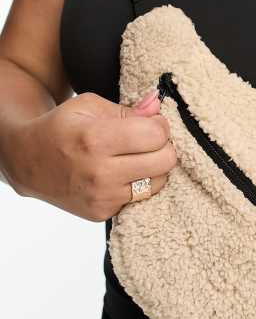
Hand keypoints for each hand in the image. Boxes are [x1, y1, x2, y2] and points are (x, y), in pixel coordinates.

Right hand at [8, 89, 176, 221]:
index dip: (160, 125)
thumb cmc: (61, 128)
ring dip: (154, 168)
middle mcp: (99, 172)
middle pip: (164, 161)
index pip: (156, 135)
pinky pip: (141, 199)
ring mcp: (101, 197)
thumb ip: (128, 109)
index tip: (152, 123)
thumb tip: (157, 105)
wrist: (28, 162)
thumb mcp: (88, 106)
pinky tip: (123, 174)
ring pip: (158, 183)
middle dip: (163, 147)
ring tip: (136, 157)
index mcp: (95, 138)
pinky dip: (138, 185)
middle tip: (149, 141)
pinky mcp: (102, 213)